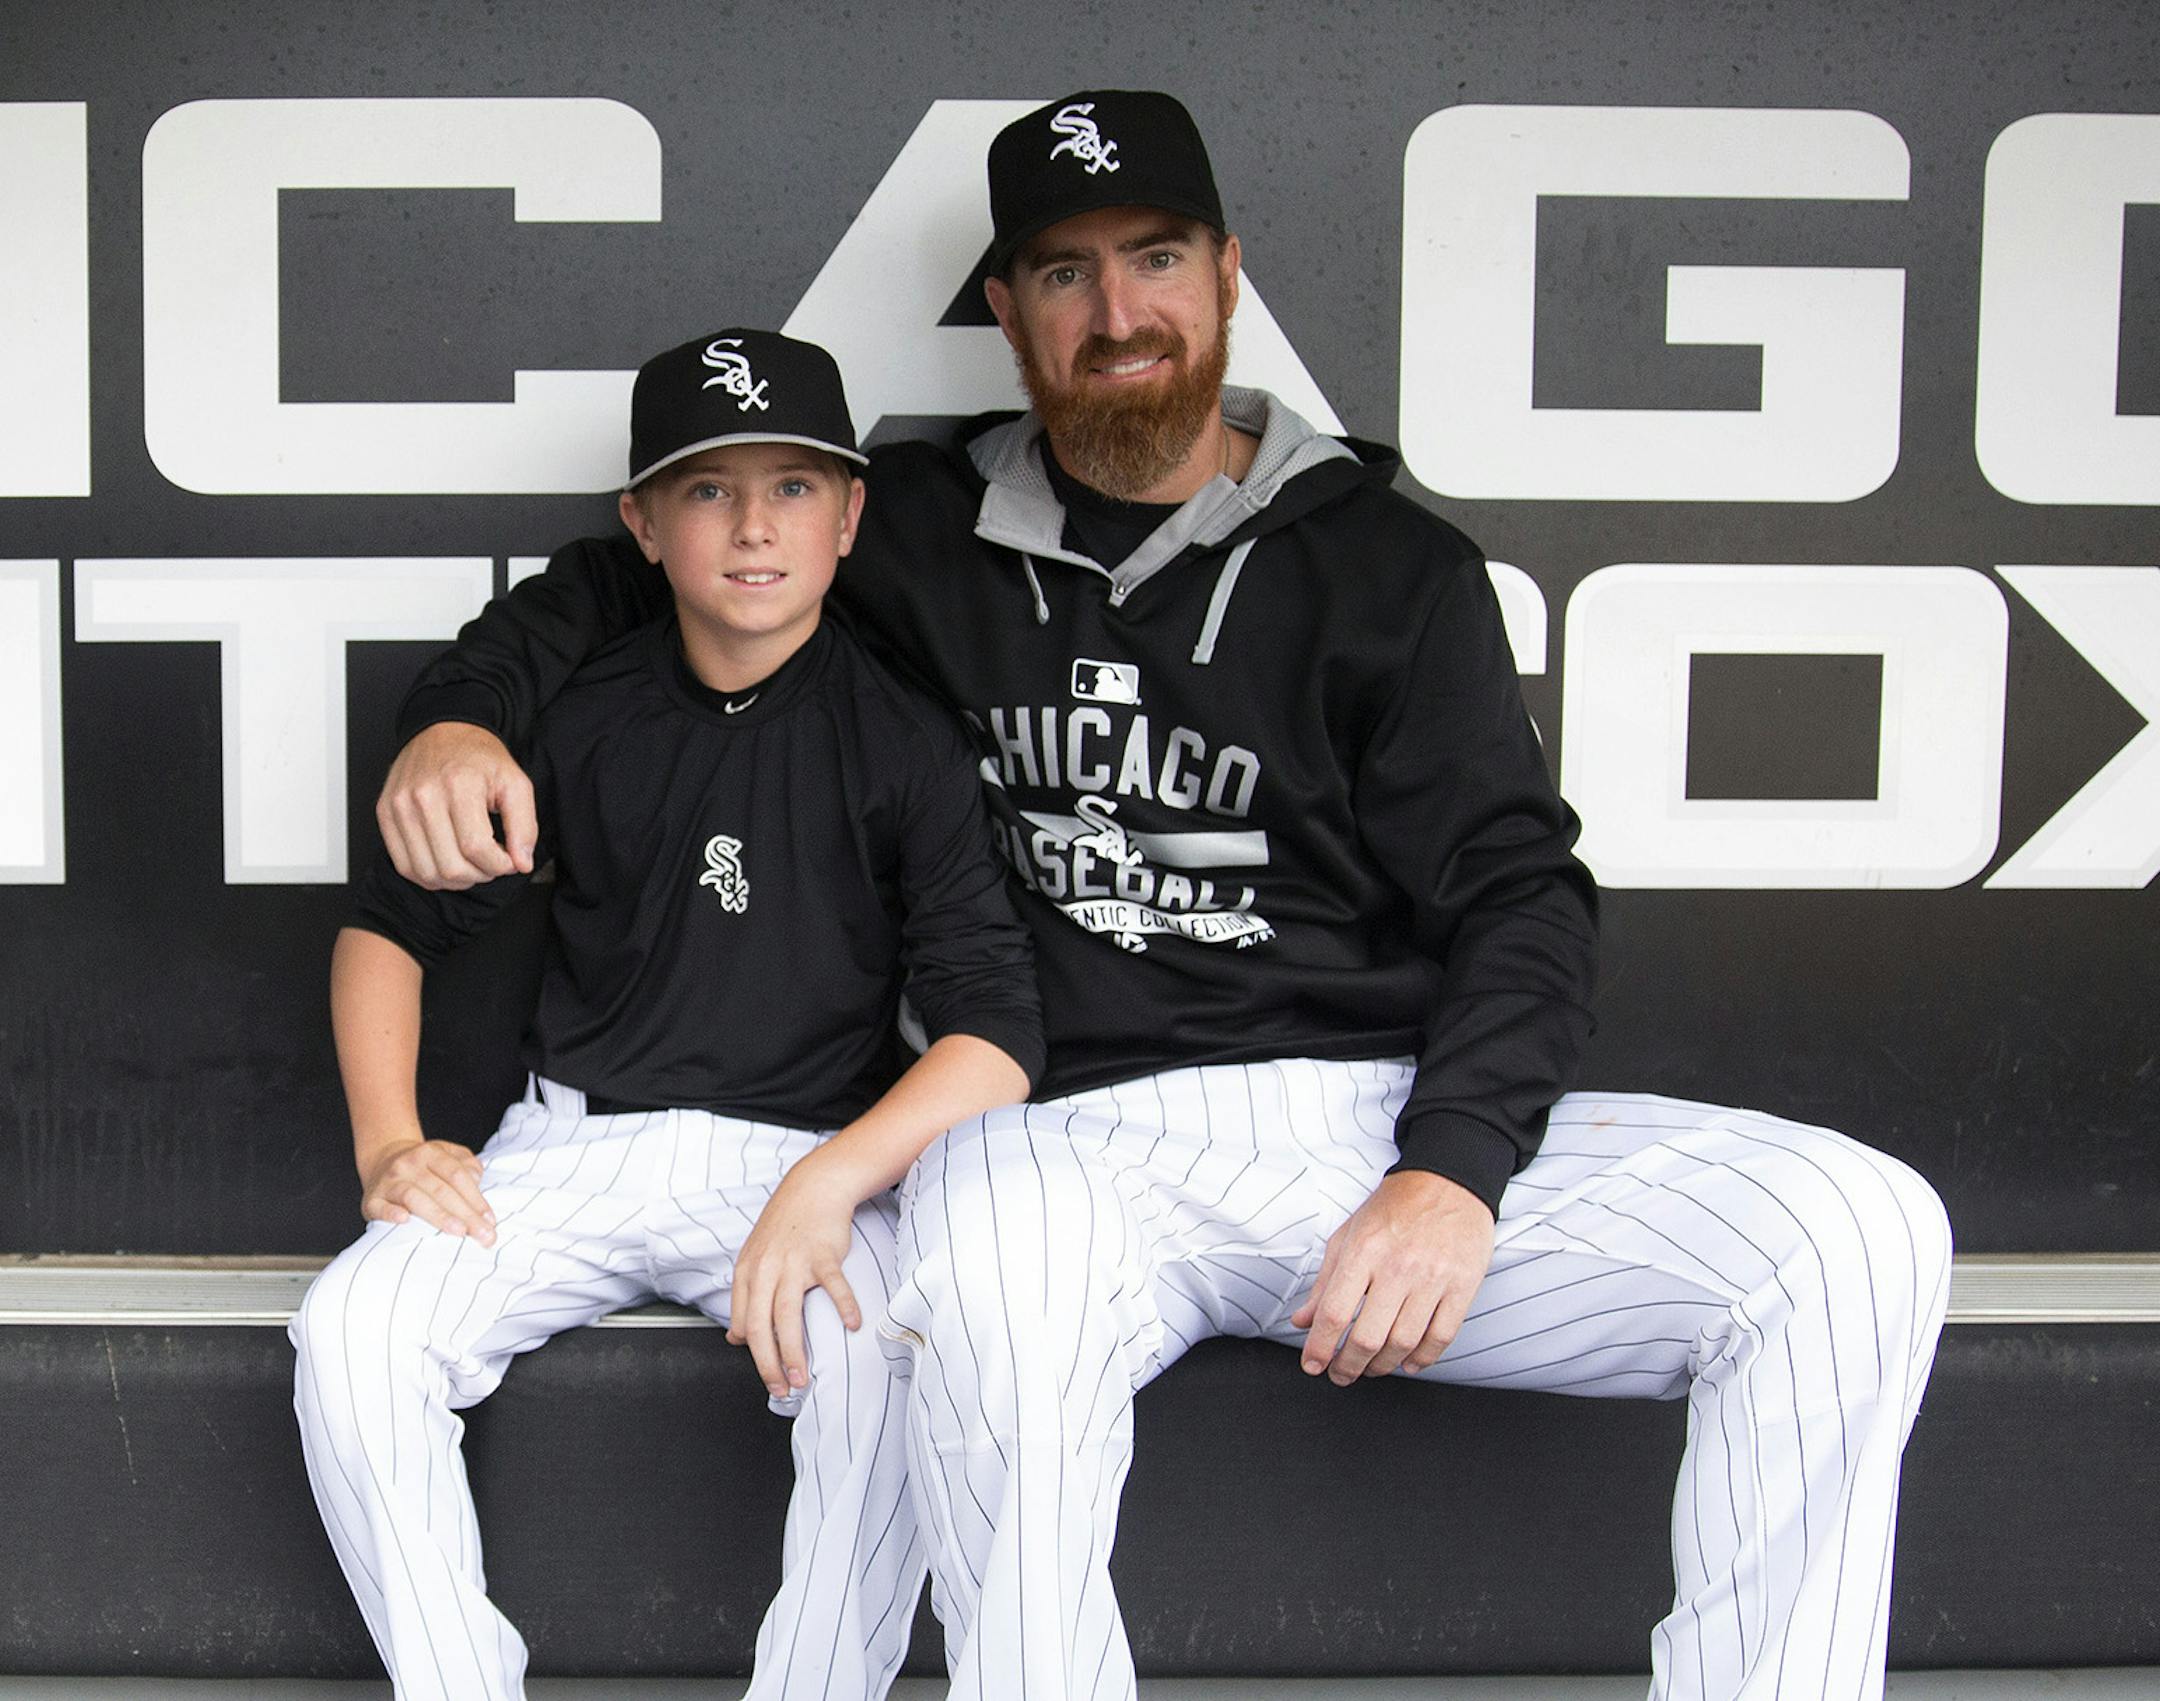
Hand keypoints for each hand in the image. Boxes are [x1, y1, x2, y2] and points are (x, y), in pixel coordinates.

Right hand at [360, 1138, 495, 1245]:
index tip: (490, 1221)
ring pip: (415, 1197)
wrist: (383, 1160)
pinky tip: (404, 1221)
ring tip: (459, 1232)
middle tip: (483, 1235)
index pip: (457, 1176)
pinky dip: (391, 1213)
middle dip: (466, 1214)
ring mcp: (389, 1182)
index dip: (476, 1198)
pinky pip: (380, 1207)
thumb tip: (477, 1178)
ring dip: (439, 1216)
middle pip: (441, 1190)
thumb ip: (467, 1164)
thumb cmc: (423, 1166)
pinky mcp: (372, 1199)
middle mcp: (409, 1165)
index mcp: (431, 1153)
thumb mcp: (447, 1155)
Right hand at [375, 722, 536, 890]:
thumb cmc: (479, 758)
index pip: (476, 848)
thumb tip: (521, 863)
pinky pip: (405, 866)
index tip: (509, 859)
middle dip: (480, 874)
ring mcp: (399, 806)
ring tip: (470, 863)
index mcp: (459, 785)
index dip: (499, 865)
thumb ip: (525, 826)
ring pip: (427, 873)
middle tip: (491, 862)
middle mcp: (423, 796)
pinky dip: (429, 875)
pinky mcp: (385, 814)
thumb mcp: (516, 783)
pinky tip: (447, 862)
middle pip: (451, 866)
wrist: (443, 732)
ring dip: (455, 880)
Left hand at [726, 1150, 867, 1399]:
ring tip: (802, 1376)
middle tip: (782, 1389)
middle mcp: (766, 1269)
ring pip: (788, 1315)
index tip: (770, 1377)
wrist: (814, 1187)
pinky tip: (852, 1325)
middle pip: (762, 1327)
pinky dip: (844, 1307)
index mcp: (747, 1272)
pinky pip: (833, 1286)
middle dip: (770, 1364)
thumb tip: (734, 1338)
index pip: (745, 1324)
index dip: (755, 1356)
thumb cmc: (787, 1226)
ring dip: (794, 1351)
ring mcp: (794, 1261)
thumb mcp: (755, 1259)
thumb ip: (745, 1298)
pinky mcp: (823, 1254)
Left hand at [1289, 1170, 1494, 1384]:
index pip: (1335, 1312)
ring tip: (1370, 1368)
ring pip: (1404, 1343)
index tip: (1313, 1365)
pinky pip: (1441, 1337)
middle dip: (1348, 1366)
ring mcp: (1433, 1278)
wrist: (1447, 1182)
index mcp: (1363, 1251)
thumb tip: (1302, 1322)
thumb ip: (1325, 1282)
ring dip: (1382, 1366)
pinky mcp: (1463, 1286)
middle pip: (1368, 1337)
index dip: (1320, 1347)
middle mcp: (1397, 1267)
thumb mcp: (1349, 1236)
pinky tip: (1408, 1362)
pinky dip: (1423, 1359)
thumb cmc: (1394, 1209)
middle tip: (1341, 1374)